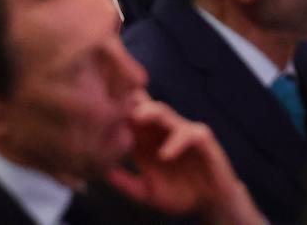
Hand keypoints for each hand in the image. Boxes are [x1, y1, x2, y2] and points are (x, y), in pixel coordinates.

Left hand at [104, 98, 264, 224]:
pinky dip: (176, 142)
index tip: (95, 112)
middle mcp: (161, 130)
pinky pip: (188, 134)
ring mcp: (181, 131)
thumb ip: (127, 184)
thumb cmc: (178, 194)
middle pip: (142, 106)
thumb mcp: (147, 193)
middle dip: (128, 104)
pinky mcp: (201, 138)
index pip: (127, 117)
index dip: (114, 112)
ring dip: (149, 113)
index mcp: (145, 139)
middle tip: (111, 105)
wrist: (211, 203)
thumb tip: (103, 173)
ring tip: (135, 119)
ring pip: (164, 112)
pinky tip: (164, 155)